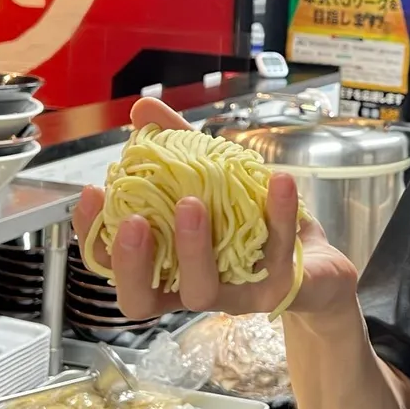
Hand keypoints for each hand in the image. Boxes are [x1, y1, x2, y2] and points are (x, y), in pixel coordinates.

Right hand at [72, 97, 359, 319]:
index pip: (114, 265)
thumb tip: (141, 109)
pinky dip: (279, 214)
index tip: (90, 193)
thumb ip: (175, 145)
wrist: (319, 263)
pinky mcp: (278, 290)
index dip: (95, 236)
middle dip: (132, 263)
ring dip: (193, 247)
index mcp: (166, 266)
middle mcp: (191, 288)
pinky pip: (276, 254)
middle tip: (133, 221)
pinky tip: (278, 180)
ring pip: (203, 291)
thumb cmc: (251, 223)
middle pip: (143, 299)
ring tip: (192, 202)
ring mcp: (234, 295)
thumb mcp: (212, 178)